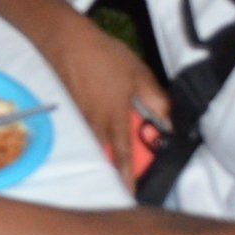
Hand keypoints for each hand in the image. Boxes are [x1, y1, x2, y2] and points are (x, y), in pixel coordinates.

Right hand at [50, 21, 166, 187]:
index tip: (129, 193)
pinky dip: (94, 133)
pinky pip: (85, 127)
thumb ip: (155, 98)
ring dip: (104, 151)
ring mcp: (80, 116)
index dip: (127, 175)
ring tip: (112, 157)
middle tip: (122, 180)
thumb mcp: (138, 73)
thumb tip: (168, 120)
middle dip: (114, 168)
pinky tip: (98, 125)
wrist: (66, 41)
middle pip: (106, 153)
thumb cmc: (104, 56)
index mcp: (115, 116)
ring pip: (95, 141)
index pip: (123, 153)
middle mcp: (96, 122)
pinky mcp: (71, 107)